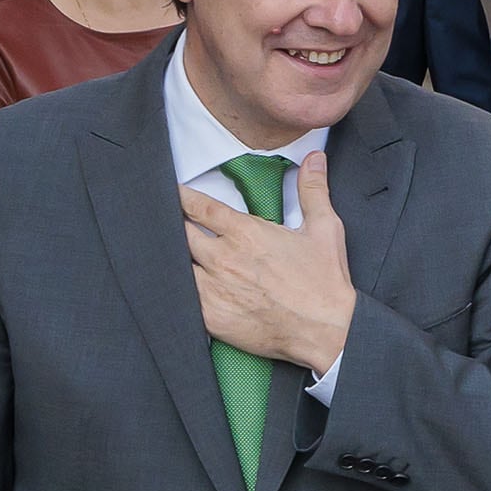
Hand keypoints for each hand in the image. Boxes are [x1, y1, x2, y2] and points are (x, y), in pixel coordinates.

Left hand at [180, 152, 357, 371]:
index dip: (182, 197)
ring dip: (171, 257)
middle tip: (164, 220)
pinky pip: (182, 298)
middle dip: (172, 224)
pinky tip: (172, 285)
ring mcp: (215, 290)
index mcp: (247, 234)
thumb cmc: (324, 283)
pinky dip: (176, 289)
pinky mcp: (212, 318)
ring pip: (176, 266)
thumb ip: (313, 190)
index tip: (173, 193)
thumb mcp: (324, 229)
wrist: (327, 331)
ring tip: (163, 252)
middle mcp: (225, 259)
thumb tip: (314, 159)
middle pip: (180, 233)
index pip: (201, 207)